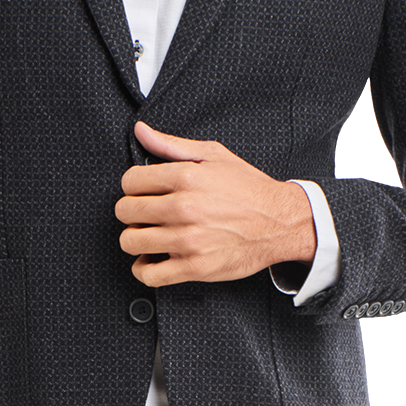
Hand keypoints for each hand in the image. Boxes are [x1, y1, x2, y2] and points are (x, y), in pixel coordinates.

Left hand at [116, 122, 316, 287]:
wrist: (280, 222)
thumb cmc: (249, 189)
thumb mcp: (213, 155)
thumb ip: (172, 144)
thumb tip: (141, 132)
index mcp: (185, 177)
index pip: (130, 181)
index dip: (133, 185)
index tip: (142, 191)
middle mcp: (183, 208)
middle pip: (126, 211)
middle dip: (131, 210)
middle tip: (145, 213)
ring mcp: (188, 239)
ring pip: (131, 241)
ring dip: (135, 238)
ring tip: (149, 234)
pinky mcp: (195, 267)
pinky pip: (149, 273)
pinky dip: (144, 268)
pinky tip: (152, 259)